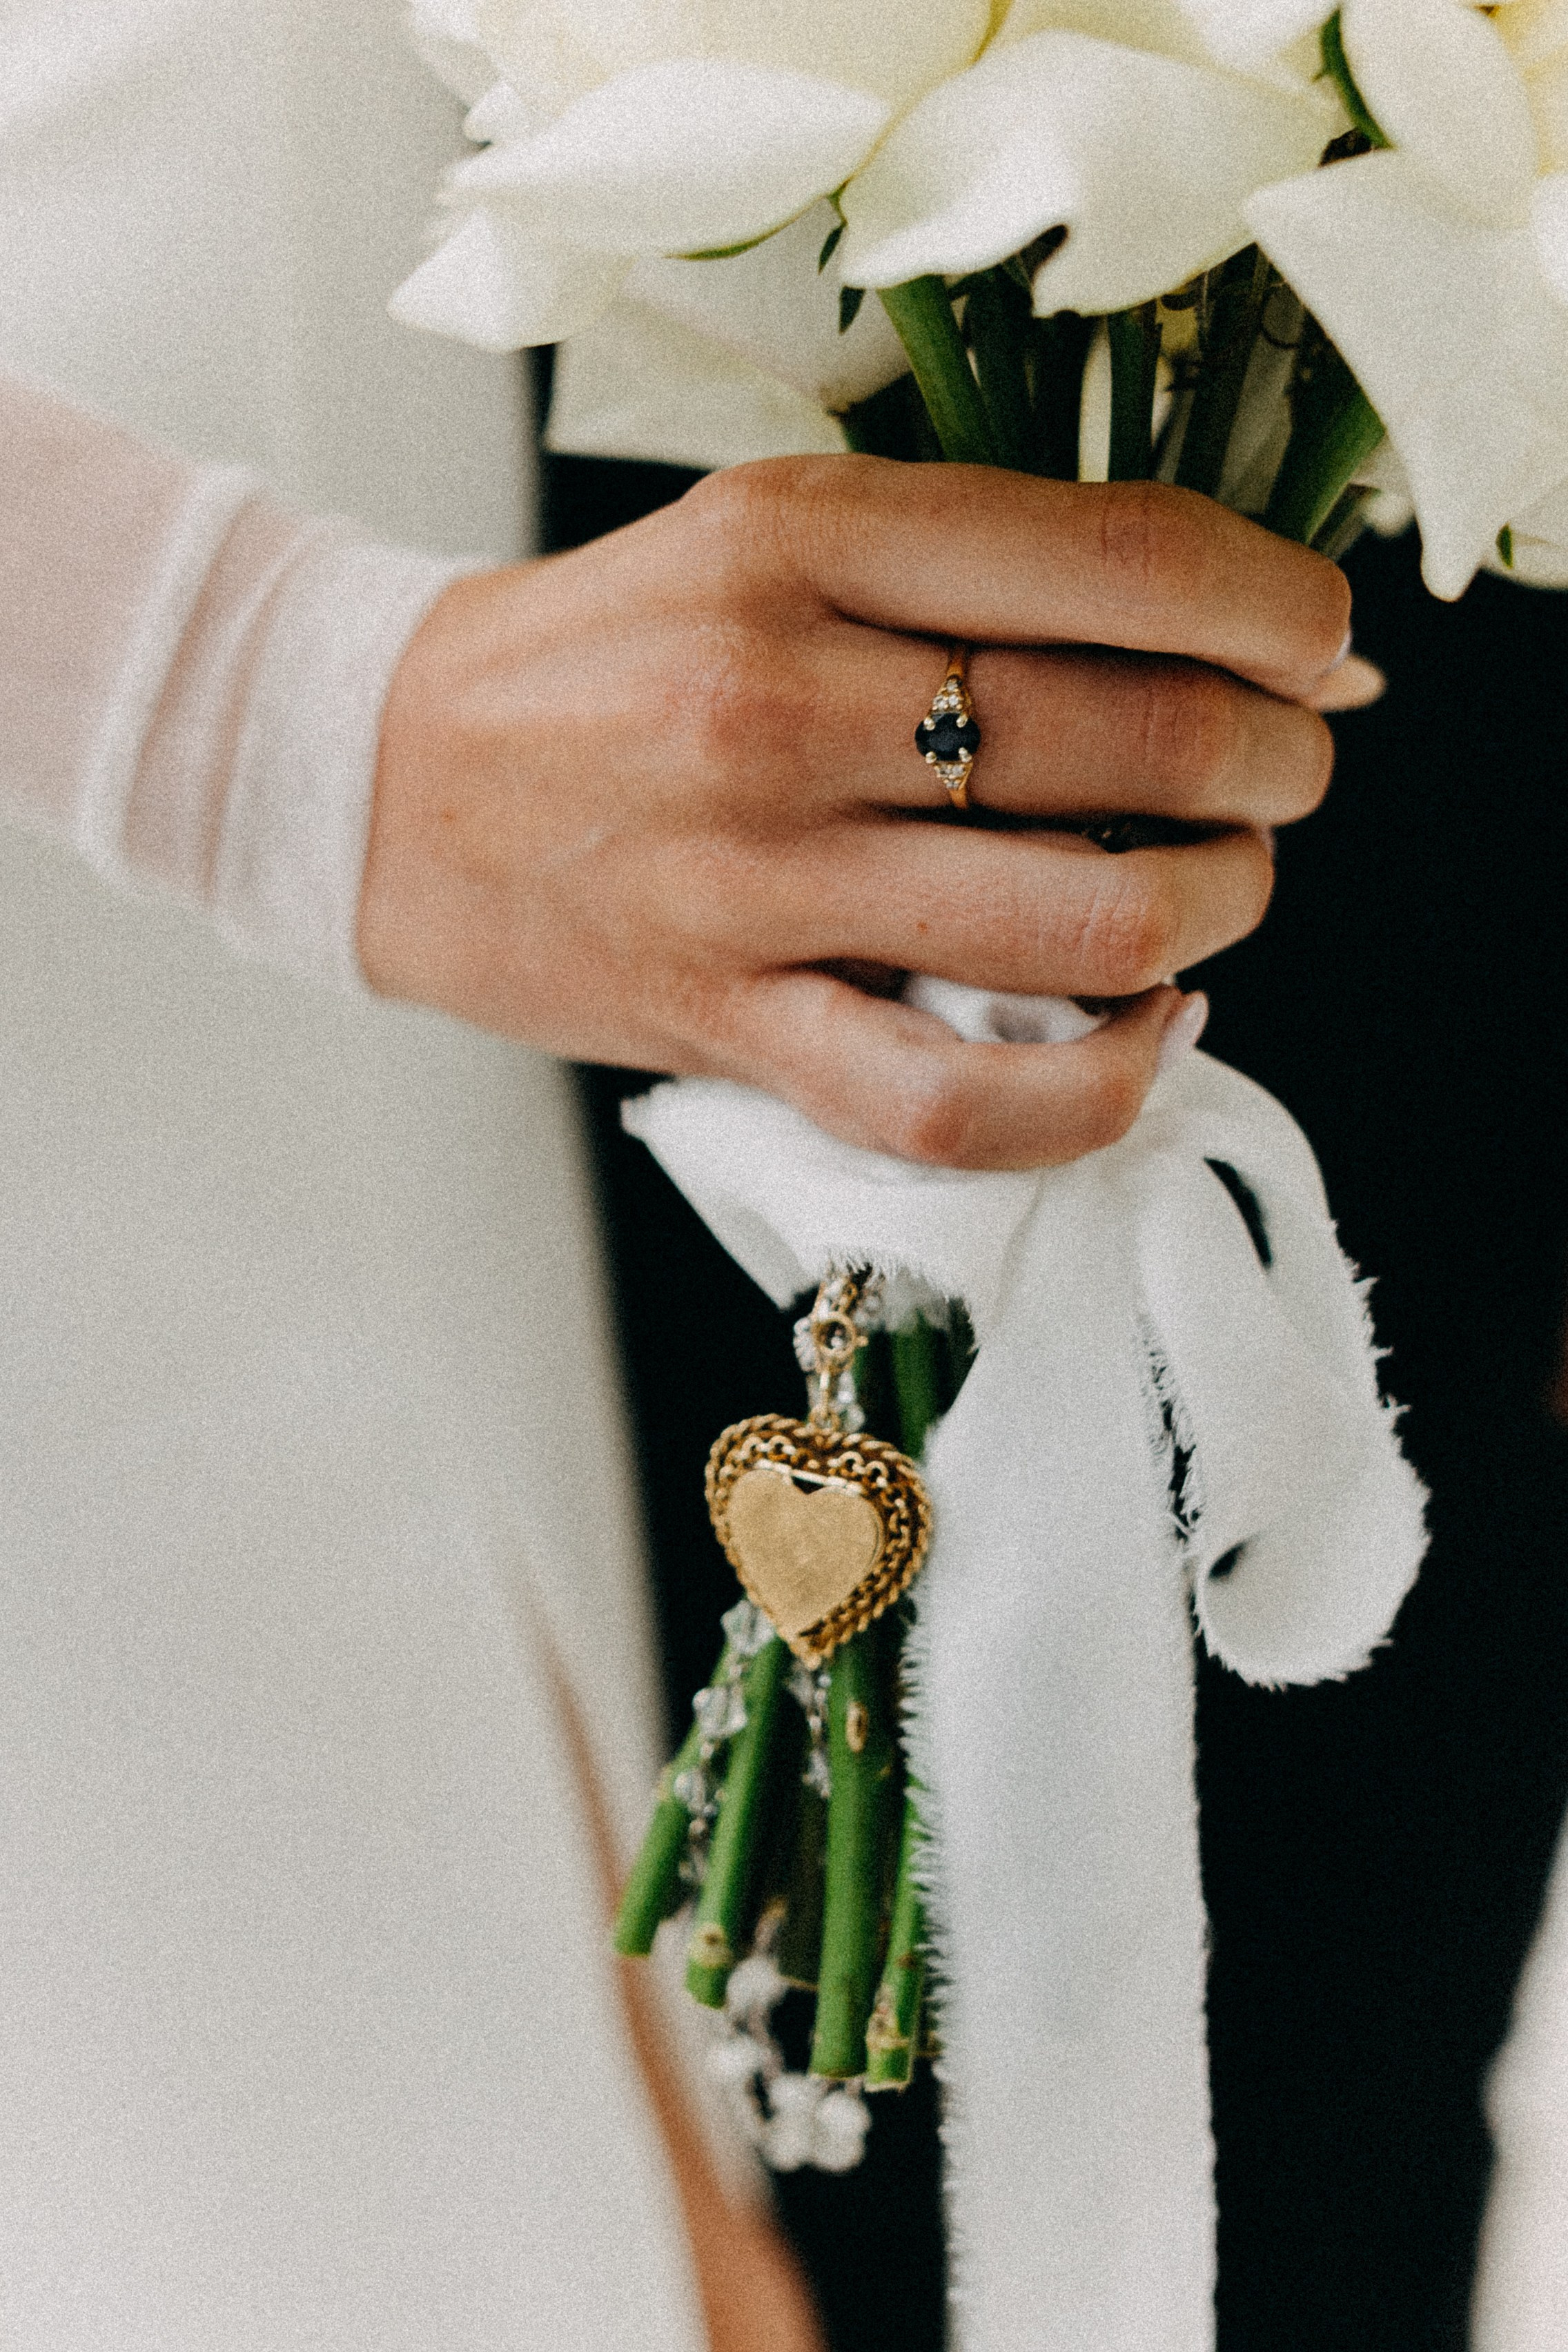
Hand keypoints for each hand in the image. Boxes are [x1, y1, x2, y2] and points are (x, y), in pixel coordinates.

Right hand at [360, 457, 1354, 1169]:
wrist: (382, 776)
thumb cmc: (607, 653)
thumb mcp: (770, 534)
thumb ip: (983, 565)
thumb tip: (1248, 632)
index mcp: (801, 541)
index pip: (1127, 565)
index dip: (1283, 614)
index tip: (1325, 648)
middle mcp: (779, 699)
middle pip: (1138, 744)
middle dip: (1275, 768)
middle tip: (1286, 771)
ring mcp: (751, 879)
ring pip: (1084, 926)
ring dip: (1214, 913)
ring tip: (1219, 892)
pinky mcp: (725, 1023)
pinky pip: (953, 1104)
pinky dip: (1095, 1088)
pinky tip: (1140, 1035)